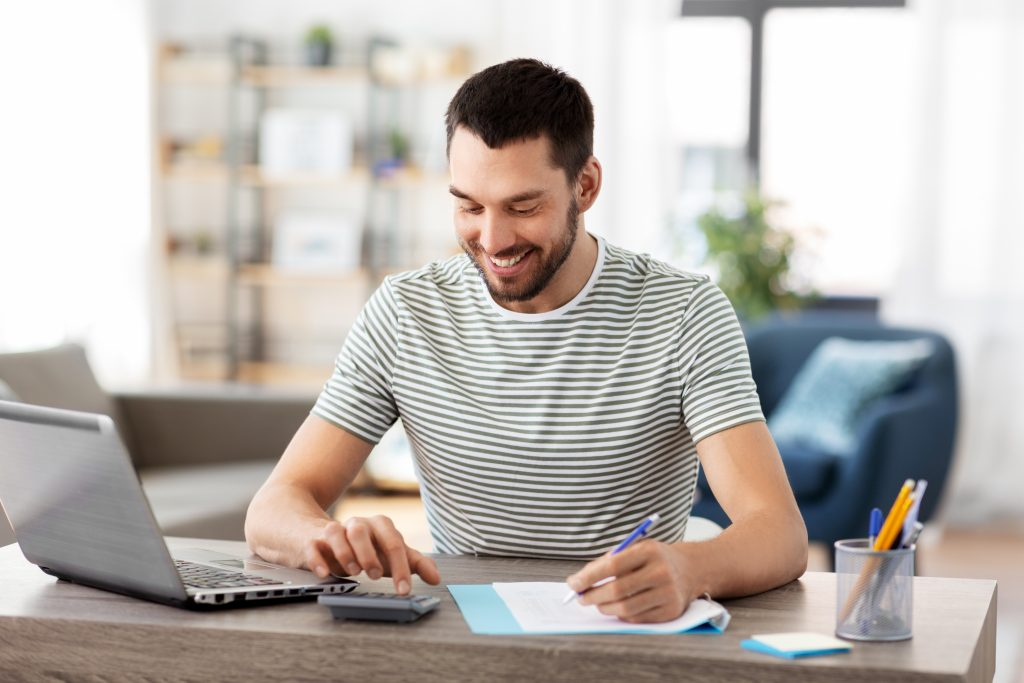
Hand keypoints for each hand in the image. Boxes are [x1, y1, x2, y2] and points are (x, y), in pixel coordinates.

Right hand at [303, 515, 440, 594]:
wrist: (326, 537)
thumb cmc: (365, 548)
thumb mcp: (390, 555)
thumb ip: (414, 563)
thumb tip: (436, 578)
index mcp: (379, 526)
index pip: (393, 542)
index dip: (401, 567)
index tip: (404, 591)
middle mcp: (356, 524)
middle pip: (362, 530)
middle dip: (370, 554)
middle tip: (376, 575)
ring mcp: (333, 530)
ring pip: (336, 531)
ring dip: (345, 552)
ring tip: (353, 572)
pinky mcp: (313, 541)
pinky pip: (313, 545)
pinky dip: (318, 559)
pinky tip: (325, 574)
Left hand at [565, 540, 697, 622]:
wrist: (691, 569)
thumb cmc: (654, 558)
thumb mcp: (635, 548)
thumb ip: (610, 560)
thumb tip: (581, 580)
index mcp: (649, 551)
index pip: (612, 566)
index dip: (589, 577)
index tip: (573, 583)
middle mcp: (661, 572)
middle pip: (617, 590)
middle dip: (592, 595)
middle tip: (580, 597)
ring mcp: (668, 593)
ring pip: (625, 608)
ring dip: (604, 608)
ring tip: (596, 603)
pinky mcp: (671, 611)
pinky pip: (637, 618)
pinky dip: (621, 615)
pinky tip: (616, 608)